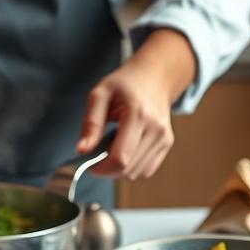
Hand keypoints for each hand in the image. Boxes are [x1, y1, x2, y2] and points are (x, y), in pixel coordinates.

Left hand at [77, 28, 196, 179]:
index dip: (101, 168)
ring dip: (119, 168)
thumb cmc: (124, 83)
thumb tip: (82, 150)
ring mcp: (164, 138)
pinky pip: (145, 170)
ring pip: (136, 173)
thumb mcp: (100, 94)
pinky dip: (131, 167)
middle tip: (98, 153)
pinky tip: (125, 149)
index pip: (120, 158)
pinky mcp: (166, 144)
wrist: (154, 76)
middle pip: (128, 170)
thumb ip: (91, 123)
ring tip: (112, 146)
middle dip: (107, 169)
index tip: (90, 164)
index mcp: (138, 115)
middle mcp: (156, 129)